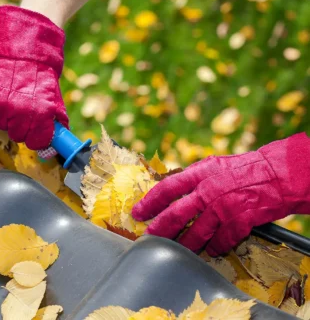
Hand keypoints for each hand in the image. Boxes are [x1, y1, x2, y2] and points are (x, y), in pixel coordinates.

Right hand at [0, 5, 67, 151]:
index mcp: (41, 115)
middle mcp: (19, 112)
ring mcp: (0, 105)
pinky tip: (3, 94)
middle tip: (25, 116)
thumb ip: (58, 120)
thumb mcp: (55, 99)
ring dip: (8, 117)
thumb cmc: (42, 78)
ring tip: (14, 101)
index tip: (37, 135)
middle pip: (17, 136)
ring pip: (2, 125)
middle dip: (22, 129)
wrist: (23, 52)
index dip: (37, 140)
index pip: (36, 142)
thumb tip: (60, 138)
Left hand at [132, 133, 309, 255]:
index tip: (138, 212)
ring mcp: (224, 207)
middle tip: (149, 236)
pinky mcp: (240, 221)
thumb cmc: (241, 168)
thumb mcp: (212, 165)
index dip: (149, 202)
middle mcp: (208, 190)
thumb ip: (192, 178)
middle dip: (160, 228)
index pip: (167, 188)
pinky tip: (210, 250)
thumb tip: (171, 191)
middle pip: (176, 214)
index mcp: (199, 173)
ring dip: (185, 244)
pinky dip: (214, 247)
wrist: (275, 173)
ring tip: (176, 249)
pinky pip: (221, 241)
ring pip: (196, 233)